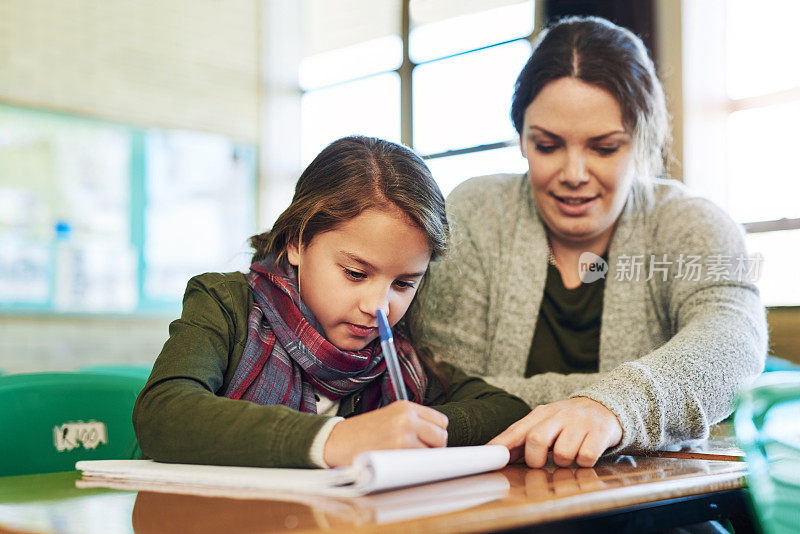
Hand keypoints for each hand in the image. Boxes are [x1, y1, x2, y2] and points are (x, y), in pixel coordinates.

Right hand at [323, 401, 448, 466]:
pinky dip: (415, 467)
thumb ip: (412, 422)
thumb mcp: (390, 417)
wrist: (338, 441)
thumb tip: (437, 438)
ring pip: (433, 451)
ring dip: (424, 458)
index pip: (441, 420)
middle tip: (418, 452)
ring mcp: (404, 434)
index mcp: (406, 407)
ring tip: (405, 458)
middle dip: (434, 447)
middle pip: (441, 436)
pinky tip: (401, 464)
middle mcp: (407, 418)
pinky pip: (421, 462)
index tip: (428, 441)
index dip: (436, 433)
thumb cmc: (363, 433)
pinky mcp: (399, 450)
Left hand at [488, 397, 621, 467]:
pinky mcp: (599, 432)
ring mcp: (579, 422)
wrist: (605, 407)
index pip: (516, 430)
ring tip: (569, 454)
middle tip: (542, 462)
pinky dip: (583, 463)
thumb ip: (522, 439)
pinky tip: (584, 454)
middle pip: (536, 439)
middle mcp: (559, 415)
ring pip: (562, 454)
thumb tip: (496, 453)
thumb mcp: (545, 424)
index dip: (501, 445)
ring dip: (564, 462)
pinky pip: (586, 457)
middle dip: (536, 459)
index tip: (489, 456)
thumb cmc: (568, 422)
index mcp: (541, 414)